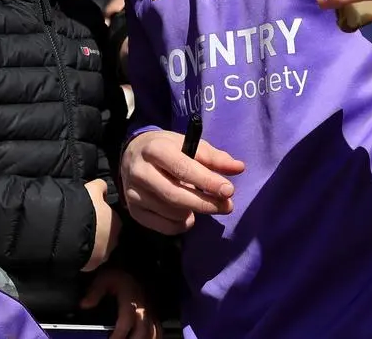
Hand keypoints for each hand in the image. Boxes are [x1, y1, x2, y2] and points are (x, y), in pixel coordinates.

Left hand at [81, 268, 158, 338]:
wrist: (132, 265)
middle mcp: (143, 306)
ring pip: (154, 330)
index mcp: (130, 299)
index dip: (119, 334)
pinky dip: (154, 335)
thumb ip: (94, 292)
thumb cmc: (118, 272)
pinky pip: (158, 327)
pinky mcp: (154, 310)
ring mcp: (150, 309)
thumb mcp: (103, 278)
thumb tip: (84, 304)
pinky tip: (146, 338)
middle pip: (143, 330)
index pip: (126, 321)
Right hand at [83, 179, 121, 271]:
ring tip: (79, 239)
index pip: (114, 221)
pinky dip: (84, 255)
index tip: (94, 215)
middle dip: (100, 233)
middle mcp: (115, 241)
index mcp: (117, 223)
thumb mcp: (92, 189)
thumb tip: (104, 186)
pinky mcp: (92, 266)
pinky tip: (75, 248)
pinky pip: (89, 259)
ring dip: (93, 245)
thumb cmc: (85, 208)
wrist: (70, 231)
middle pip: (109, 236)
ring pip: (99, 249)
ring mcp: (104, 255)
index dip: (104, 218)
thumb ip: (101, 187)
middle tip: (86, 227)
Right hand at [120, 131, 244, 234]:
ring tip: (203, 203)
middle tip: (227, 206)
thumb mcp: (188, 144)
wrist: (132, 154)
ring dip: (194, 211)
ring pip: (171, 212)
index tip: (229, 190)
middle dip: (205, 203)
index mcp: (155, 149)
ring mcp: (134, 193)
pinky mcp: (133, 211)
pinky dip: (182, 224)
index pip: (183, 168)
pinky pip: (164, 227)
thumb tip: (239, 168)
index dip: (207, 181)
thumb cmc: (167, 148)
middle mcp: (140, 171)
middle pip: (175, 194)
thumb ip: (214, 157)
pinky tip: (188, 214)